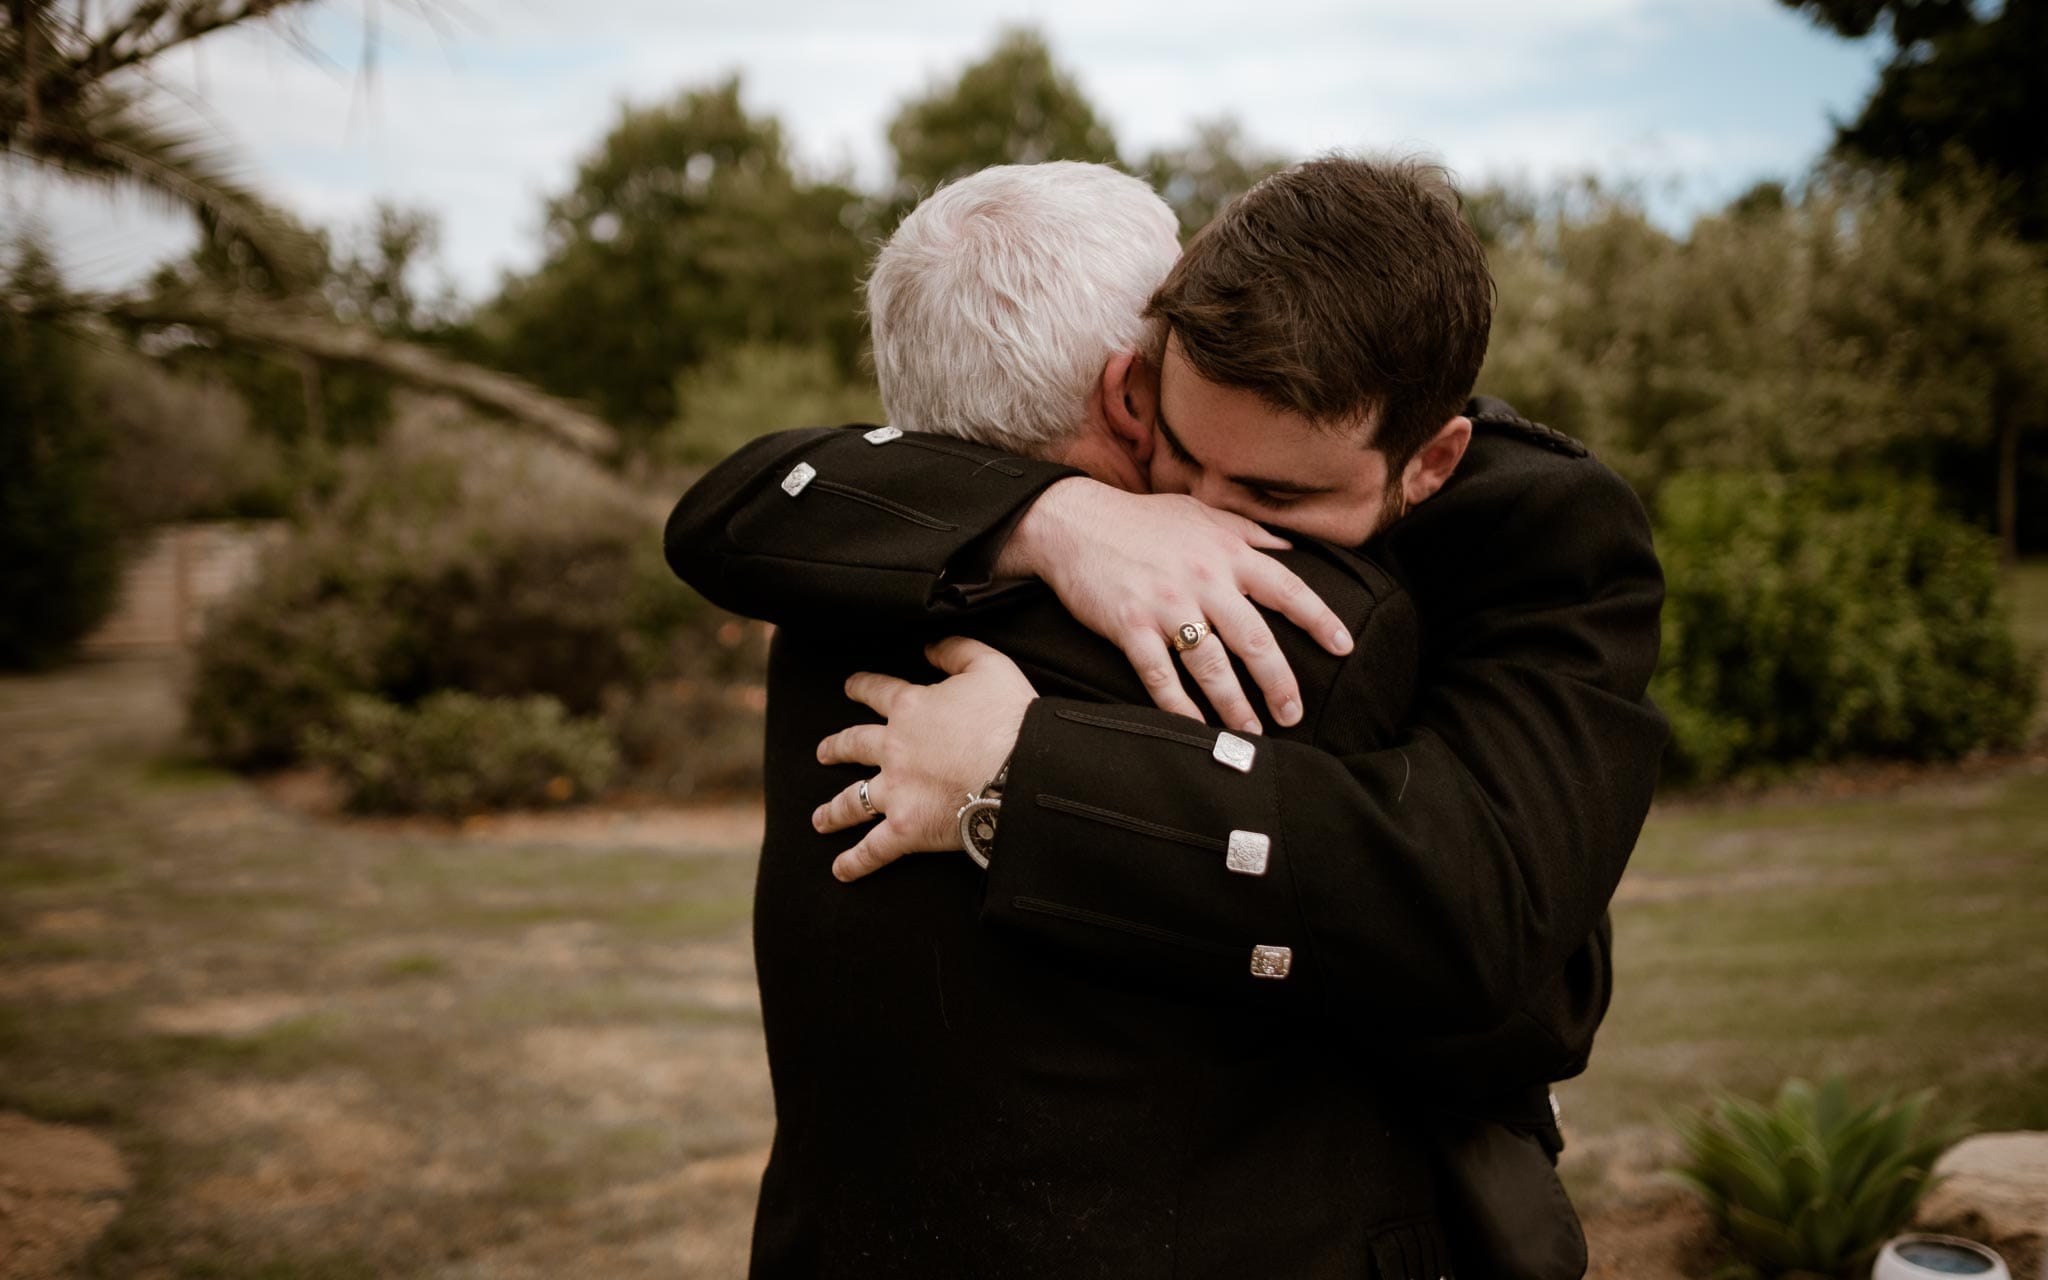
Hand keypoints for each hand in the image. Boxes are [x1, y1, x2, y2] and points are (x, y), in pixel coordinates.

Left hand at [812, 637, 1035, 881]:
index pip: (878, 692)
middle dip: (835, 748)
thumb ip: (956, 650)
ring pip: (853, 800)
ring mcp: (896, 791)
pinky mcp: (905, 829)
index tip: (850, 686)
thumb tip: (929, 646)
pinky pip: (873, 849)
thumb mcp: (989, 666)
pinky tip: (840, 871)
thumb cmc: (1009, 717)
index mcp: (911, 708)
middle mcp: (894, 748)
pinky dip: (856, 862)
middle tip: (823, 752)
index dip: (862, 687)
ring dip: (833, 810)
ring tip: (820, 819)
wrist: (1020, 770)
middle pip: (854, 745)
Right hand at [997, 478, 1351, 732]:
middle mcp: (1203, 579)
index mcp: (1226, 553)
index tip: (1343, 647)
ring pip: (1211, 665)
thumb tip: (1291, 548)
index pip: (1286, 588)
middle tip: (1293, 713)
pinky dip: (1179, 708)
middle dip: (1278, 682)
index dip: (1318, 619)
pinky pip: (1160, 676)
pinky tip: (1195, 730)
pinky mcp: (1129, 626)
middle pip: (1254, 639)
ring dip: (1234, 705)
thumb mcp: (1199, 512)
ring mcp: (1165, 605)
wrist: (1071, 520)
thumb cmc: (1139, 518)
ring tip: (1250, 733)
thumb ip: (1248, 532)